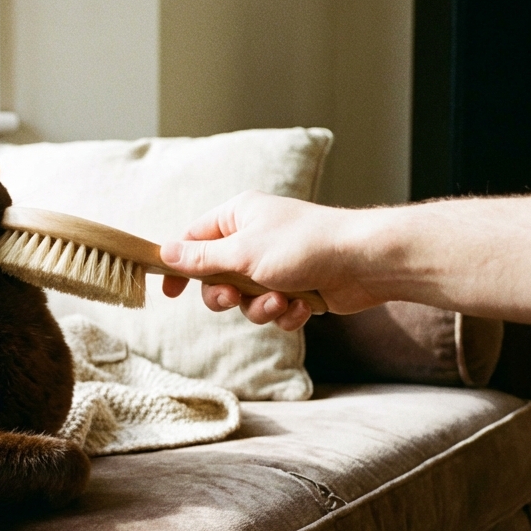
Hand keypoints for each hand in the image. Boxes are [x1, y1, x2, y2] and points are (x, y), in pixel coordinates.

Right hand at [157, 191, 383, 329]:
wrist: (365, 262)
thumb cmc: (304, 246)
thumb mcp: (243, 252)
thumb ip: (201, 257)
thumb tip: (164, 252)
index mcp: (238, 217)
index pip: (194, 239)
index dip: (179, 266)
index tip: (170, 292)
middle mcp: (254, 239)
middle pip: (216, 277)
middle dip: (225, 295)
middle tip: (233, 298)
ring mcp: (275, 265)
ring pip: (245, 299)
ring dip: (260, 307)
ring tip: (281, 301)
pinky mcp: (296, 287)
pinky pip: (273, 309)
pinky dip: (285, 313)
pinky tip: (302, 306)